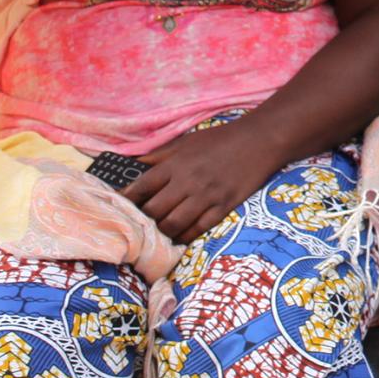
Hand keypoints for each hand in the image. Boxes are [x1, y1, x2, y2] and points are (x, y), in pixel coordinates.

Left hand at [124, 120, 282, 243]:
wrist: (260, 139)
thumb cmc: (221, 139)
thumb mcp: (186, 141)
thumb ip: (159, 155)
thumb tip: (132, 165)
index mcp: (175, 164)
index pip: (141, 187)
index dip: (126, 202)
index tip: (117, 210)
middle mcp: (187, 181)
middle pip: (154, 211)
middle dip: (143, 222)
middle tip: (138, 227)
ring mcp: (206, 195)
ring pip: (174, 224)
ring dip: (162, 233)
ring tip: (157, 236)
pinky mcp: (224, 205)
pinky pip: (199, 228)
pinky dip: (185, 236)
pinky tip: (179, 238)